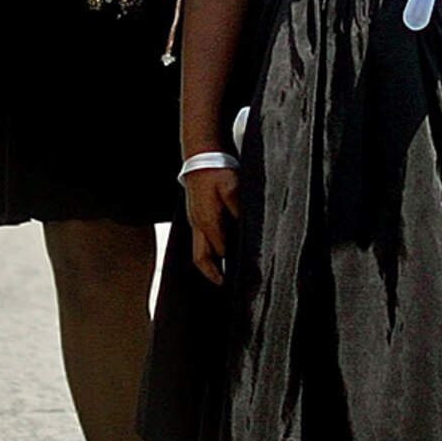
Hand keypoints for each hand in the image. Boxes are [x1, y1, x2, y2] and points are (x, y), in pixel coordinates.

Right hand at [185, 165, 239, 284]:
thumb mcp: (232, 187)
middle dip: (212, 273)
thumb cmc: (216, 170)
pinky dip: (208, 249)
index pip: (219, 252)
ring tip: (222, 273)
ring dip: (209, 263)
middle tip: (223, 284)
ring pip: (199, 250)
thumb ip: (239, 209)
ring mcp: (194, 219)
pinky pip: (199, 239)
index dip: (229, 265)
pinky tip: (218, 249)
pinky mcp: (195, 214)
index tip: (241, 277)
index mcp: (208, 222)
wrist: (199, 156)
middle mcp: (198, 225)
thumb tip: (247, 228)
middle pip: (201, 258)